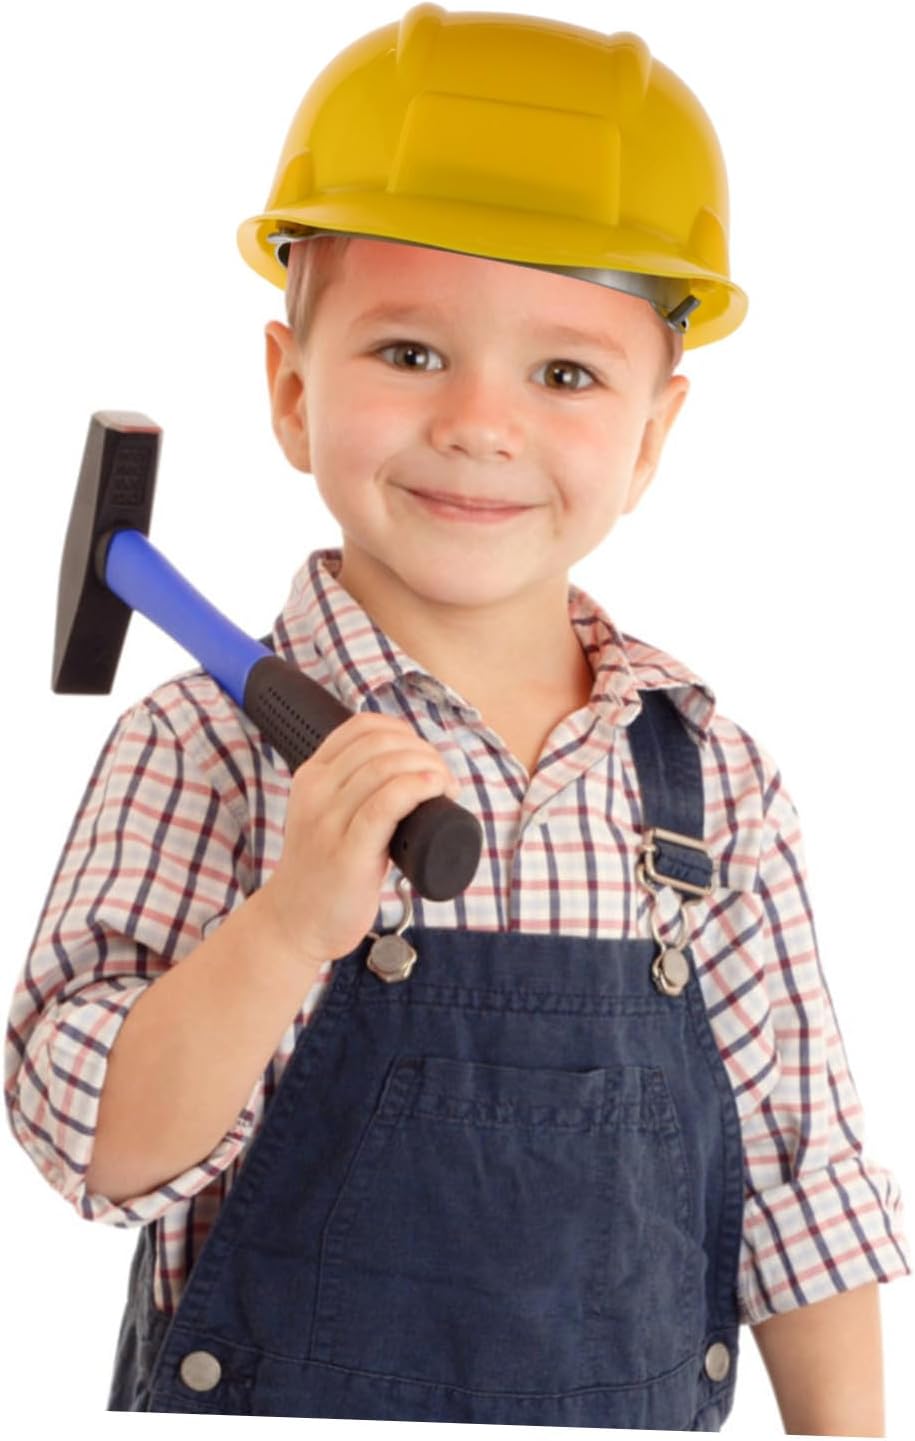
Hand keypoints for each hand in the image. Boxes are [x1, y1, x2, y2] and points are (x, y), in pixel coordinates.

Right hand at [260, 712, 460, 964]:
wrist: (295, 922)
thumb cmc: (322, 870)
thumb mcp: (325, 815)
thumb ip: (351, 790)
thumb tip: (407, 769)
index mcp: (312, 776)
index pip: (361, 726)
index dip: (403, 731)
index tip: (423, 755)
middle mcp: (317, 792)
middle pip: (380, 744)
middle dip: (424, 751)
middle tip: (443, 778)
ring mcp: (329, 822)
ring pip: (386, 769)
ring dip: (429, 768)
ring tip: (446, 789)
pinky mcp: (348, 852)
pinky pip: (385, 804)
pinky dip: (416, 788)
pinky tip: (435, 788)